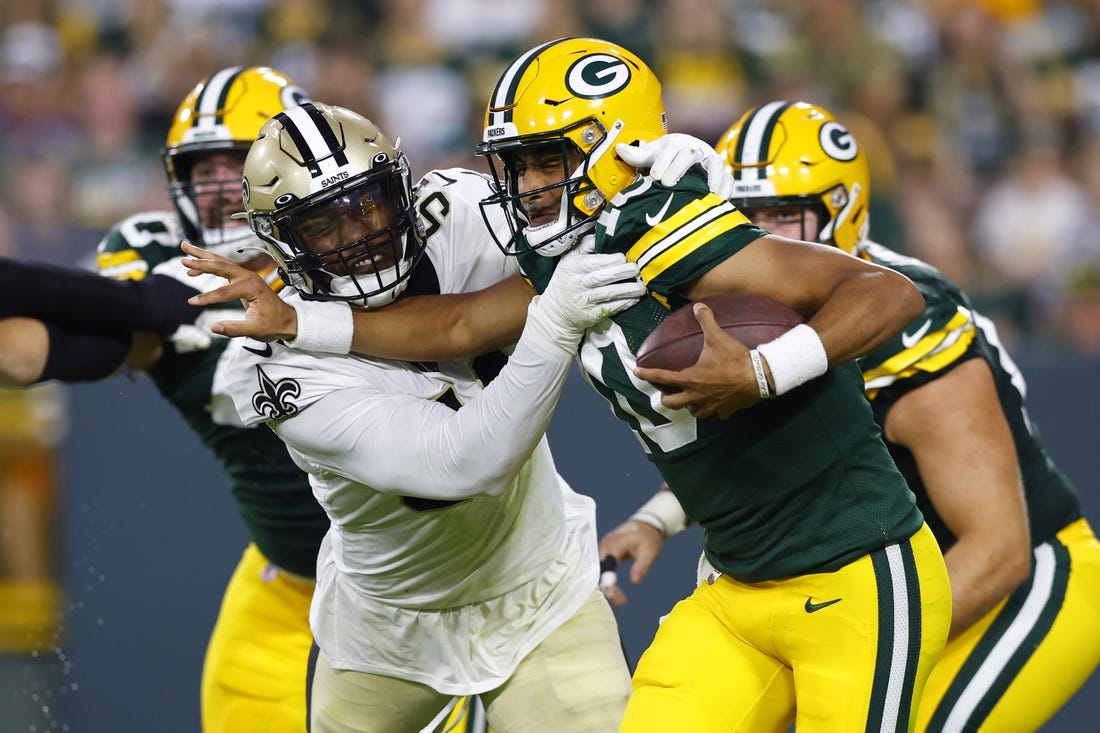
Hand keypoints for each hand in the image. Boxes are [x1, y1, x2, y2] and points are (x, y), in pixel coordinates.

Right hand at [180, 242, 296, 341]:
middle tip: (183, 258)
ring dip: (202, 256)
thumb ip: (235, 328)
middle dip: (201, 261)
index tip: (192, 302)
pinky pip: (223, 268)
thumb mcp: (256, 330)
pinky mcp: (243, 279)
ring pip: (221, 262)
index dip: (207, 298)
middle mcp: (249, 277)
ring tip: (184, 248)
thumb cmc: (274, 324)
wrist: (288, 320)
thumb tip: (214, 327)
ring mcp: (246, 275)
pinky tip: (195, 270)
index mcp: (252, 287)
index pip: (224, 292)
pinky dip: (208, 265)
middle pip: (221, 265)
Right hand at [526, 235, 645, 352]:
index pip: (593, 262)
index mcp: (573, 267)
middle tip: (637, 269)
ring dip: (628, 290)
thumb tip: (601, 232)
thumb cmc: (567, 279)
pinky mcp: (592, 315)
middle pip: (603, 277)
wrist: (556, 311)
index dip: (611, 260)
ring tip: (642, 286)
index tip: (623, 257)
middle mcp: (578, 284)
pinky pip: (611, 308)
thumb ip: (585, 246)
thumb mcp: (569, 259)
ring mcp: (585, 301)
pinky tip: (634, 299)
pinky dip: (624, 303)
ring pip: (609, 294)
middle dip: (622, 272)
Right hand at [597, 520, 664, 606]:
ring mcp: (602, 548)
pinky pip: (601, 568)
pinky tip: (614, 591)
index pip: (607, 565)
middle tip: (621, 602)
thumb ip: (641, 567)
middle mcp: (605, 545)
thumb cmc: (647, 538)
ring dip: (607, 585)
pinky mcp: (604, 552)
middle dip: (607, 587)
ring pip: (599, 570)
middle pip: (599, 569)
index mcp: (615, 543)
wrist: (645, 525)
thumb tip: (635, 583)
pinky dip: (606, 580)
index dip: (608, 582)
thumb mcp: (649, 552)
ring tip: (621, 599)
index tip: (613, 597)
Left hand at [617, 133, 733, 199]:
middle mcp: (695, 149)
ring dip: (708, 178)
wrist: (686, 156)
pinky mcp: (723, 173)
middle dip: (678, 168)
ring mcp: (711, 160)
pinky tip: (718, 199)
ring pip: (714, 165)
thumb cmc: (667, 157)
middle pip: (690, 154)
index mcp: (676, 144)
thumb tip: (619, 149)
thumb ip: (637, 155)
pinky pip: (728, 179)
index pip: (670, 148)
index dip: (663, 161)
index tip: (655, 175)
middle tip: (668, 184)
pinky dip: (725, 188)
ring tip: (702, 193)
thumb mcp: (652, 154)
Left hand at [634, 302, 759, 417]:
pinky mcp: (726, 411)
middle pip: (673, 403)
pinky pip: (717, 415)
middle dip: (666, 399)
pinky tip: (716, 405)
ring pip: (694, 413)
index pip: (663, 377)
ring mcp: (712, 406)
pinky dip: (714, 410)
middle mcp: (697, 395)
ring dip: (690, 407)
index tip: (637, 373)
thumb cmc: (735, 358)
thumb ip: (706, 321)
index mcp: (691, 378)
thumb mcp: (718, 337)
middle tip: (666, 394)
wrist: (760, 377)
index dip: (647, 375)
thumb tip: (698, 306)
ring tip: (690, 400)